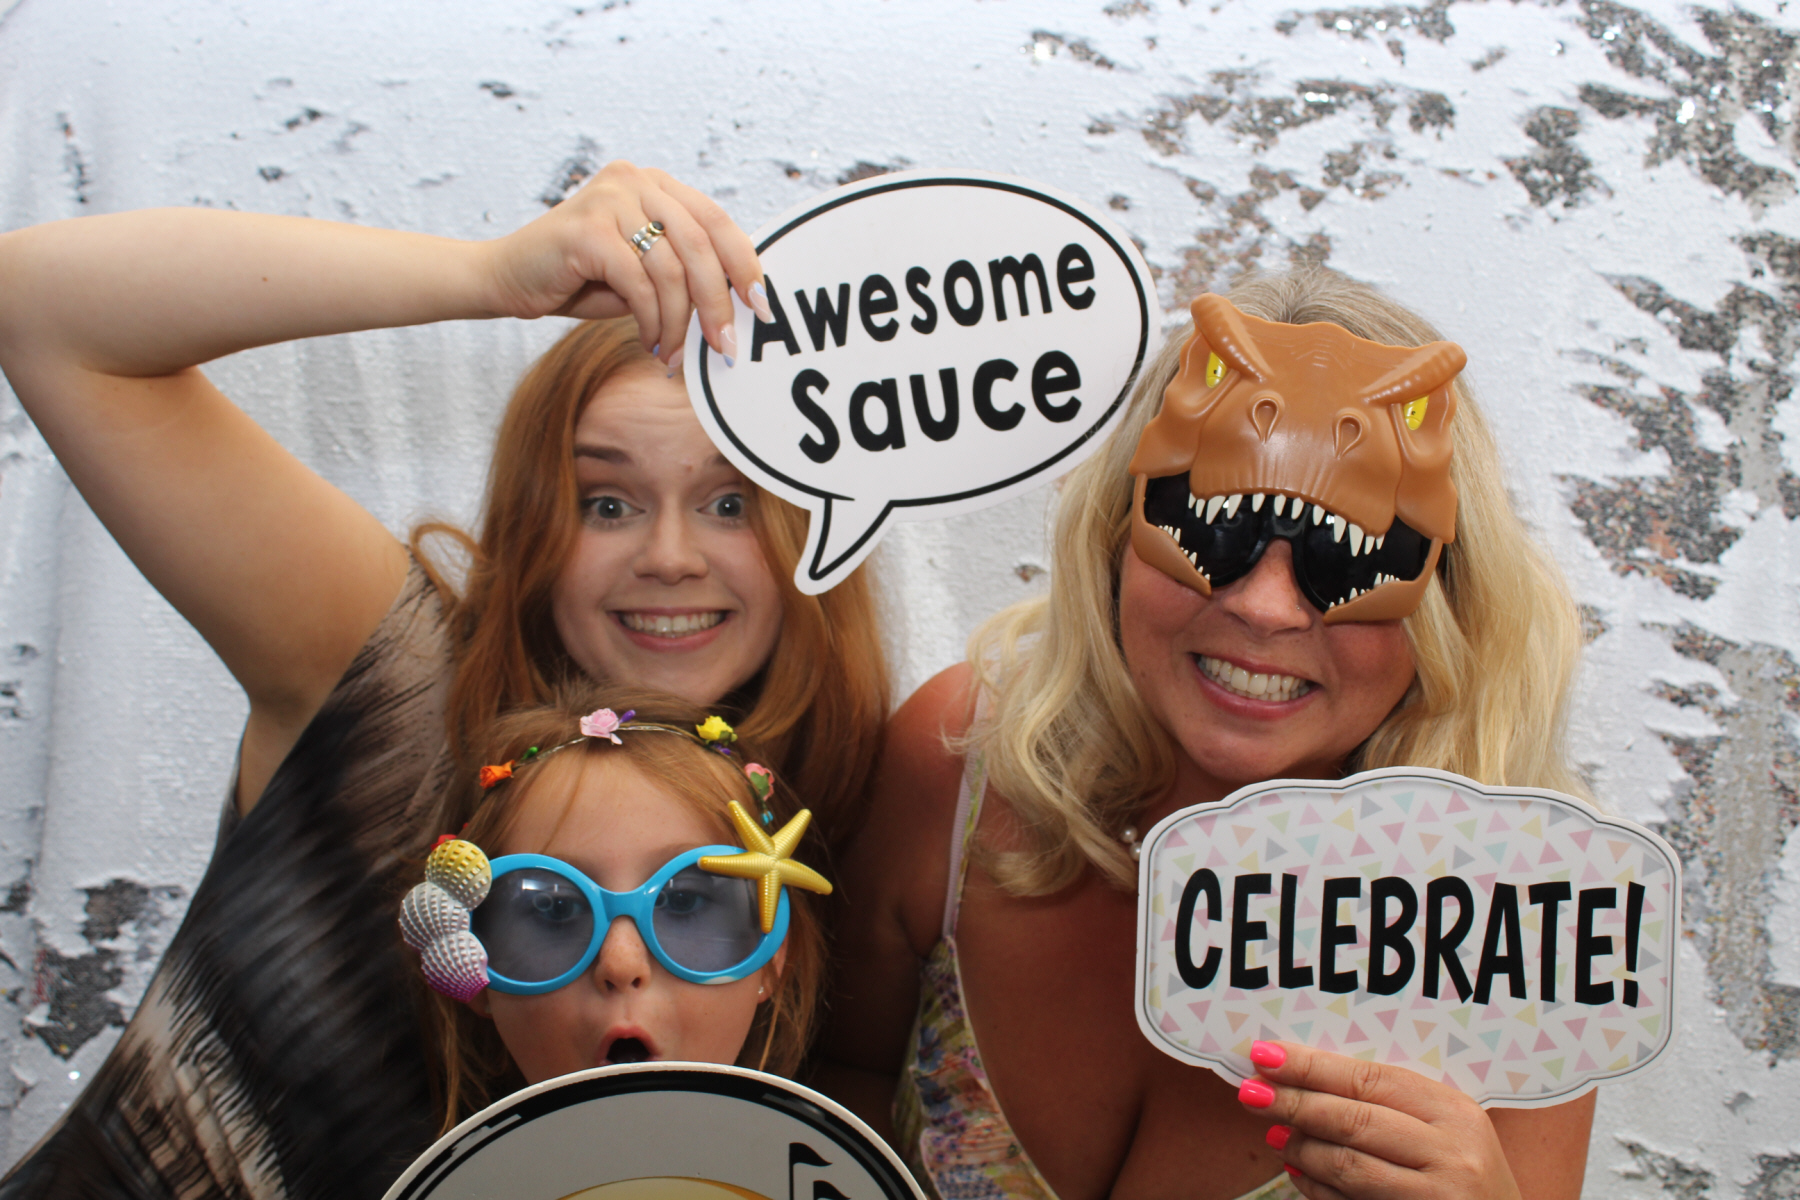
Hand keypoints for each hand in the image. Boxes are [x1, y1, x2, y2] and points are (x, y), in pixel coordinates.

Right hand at [481, 160, 770, 365]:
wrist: (506, 278)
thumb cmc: (579, 280)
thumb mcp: (642, 274)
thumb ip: (682, 274)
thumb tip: (735, 307)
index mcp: (655, 184)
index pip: (716, 219)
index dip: (744, 263)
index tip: (761, 306)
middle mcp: (635, 181)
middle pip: (701, 244)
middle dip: (718, 303)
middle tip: (725, 347)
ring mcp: (610, 199)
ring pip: (672, 270)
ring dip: (679, 324)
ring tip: (673, 354)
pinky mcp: (588, 229)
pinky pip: (640, 284)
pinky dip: (651, 321)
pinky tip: (650, 342)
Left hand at [1239, 1041, 1522, 1199]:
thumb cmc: (1465, 1175)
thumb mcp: (1446, 1129)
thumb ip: (1387, 1103)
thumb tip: (1303, 1079)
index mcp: (1455, 1113)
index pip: (1369, 1080)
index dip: (1312, 1067)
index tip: (1265, 1056)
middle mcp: (1452, 1154)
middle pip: (1353, 1120)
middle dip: (1293, 1104)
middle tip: (1251, 1093)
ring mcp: (1436, 1197)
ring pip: (1347, 1166)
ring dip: (1300, 1149)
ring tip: (1273, 1136)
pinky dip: (1315, 1188)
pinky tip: (1297, 1173)